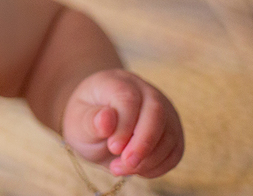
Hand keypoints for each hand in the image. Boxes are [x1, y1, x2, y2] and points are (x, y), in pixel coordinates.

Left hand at [61, 69, 182, 177]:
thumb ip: (90, 120)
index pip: (129, 99)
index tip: (113, 147)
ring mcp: (164, 110)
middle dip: (143, 143)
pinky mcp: (172, 131)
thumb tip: (107, 119)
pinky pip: (175, 151)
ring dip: (149, 159)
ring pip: (169, 135)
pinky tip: (137, 170)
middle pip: (157, 112)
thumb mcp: (77, 120)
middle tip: (125, 163)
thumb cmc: (87, 120)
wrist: (99, 124)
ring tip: (120, 168)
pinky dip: (159, 166)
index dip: (124, 126)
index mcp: (118, 82)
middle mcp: (146, 91)